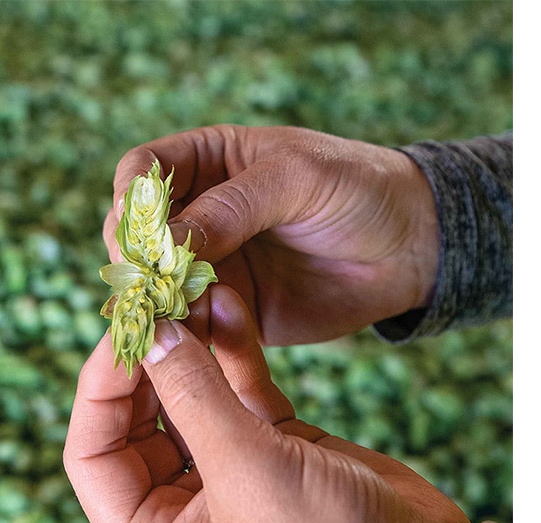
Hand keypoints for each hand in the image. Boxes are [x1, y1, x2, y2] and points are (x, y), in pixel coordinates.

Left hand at [64, 285, 470, 522]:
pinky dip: (234, 353)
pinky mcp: (273, 451)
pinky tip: (228, 304)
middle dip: (148, 359)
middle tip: (157, 297)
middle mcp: (180, 511)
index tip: (125, 329)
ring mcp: (229, 478)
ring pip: (191, 399)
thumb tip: (153, 333)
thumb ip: (195, 396)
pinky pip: (238, 393)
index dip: (99, 388)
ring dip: (192, 345)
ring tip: (193, 286)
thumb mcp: (249, 473)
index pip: (92, 455)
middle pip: (138, 420)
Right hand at [103, 125, 439, 345]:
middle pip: (136, 238)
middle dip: (138, 262)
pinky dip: (190, 337)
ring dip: (159, 305)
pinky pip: (196, 327)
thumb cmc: (357, 189)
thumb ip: (230, 207)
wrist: (410, 248)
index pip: (139, 173)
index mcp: (207, 162)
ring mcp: (213, 266)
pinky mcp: (233, 313)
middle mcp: (199, 215)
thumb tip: (162, 245)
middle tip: (154, 285)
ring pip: (158, 288)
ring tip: (174, 320)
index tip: (138, 234)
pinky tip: (199, 341)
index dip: (129, 202)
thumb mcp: (296, 178)